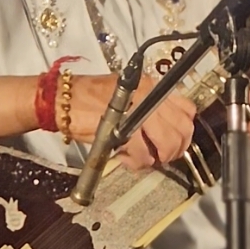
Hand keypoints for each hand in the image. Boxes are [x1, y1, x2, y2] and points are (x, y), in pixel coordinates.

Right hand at [68, 74, 195, 171]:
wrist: (63, 101)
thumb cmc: (88, 99)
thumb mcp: (125, 97)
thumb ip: (147, 110)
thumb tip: (165, 133)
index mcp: (152, 86)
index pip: (187, 108)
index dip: (185, 131)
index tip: (177, 143)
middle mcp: (150, 94)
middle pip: (182, 128)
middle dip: (176, 149)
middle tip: (162, 157)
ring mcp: (138, 110)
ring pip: (168, 142)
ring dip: (159, 157)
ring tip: (144, 160)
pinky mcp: (124, 128)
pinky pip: (144, 153)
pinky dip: (139, 162)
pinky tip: (127, 159)